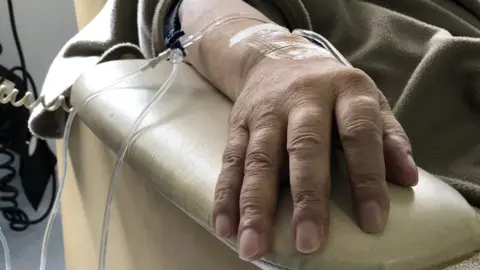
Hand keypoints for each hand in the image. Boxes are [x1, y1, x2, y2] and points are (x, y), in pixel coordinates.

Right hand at [211, 56, 417, 259]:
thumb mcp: (368, 100)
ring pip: (259, 159)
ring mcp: (266, 111)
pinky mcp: (238, 123)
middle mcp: (303, 97)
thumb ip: (388, 136)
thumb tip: (408, 179)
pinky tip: (225, 226)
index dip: (367, 178)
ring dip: (255, 205)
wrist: (278, 58)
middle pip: (304, 147)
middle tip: (308, 243)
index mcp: (345, 90)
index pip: (360, 133)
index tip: (373, 222)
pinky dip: (226, 196)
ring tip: (252, 245)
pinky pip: (231, 161)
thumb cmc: (332, 91)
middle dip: (306, 197)